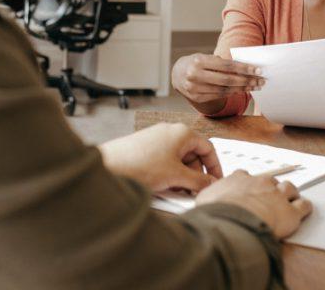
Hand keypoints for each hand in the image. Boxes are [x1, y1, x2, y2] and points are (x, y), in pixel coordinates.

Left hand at [99, 123, 222, 192]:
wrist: (108, 165)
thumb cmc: (140, 164)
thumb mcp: (176, 176)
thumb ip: (199, 182)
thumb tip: (211, 185)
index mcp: (182, 133)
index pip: (208, 148)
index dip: (215, 167)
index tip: (216, 181)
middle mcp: (170, 132)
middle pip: (193, 155)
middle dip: (196, 174)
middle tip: (195, 191)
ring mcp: (156, 140)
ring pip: (178, 159)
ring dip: (182, 177)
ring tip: (178, 191)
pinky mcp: (145, 149)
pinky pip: (165, 161)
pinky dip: (169, 174)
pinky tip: (164, 188)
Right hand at [172, 53, 264, 114]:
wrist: (177, 74)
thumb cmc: (196, 62)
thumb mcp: (206, 57)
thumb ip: (222, 62)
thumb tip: (246, 68)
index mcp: (198, 61)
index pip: (226, 65)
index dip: (243, 68)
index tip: (258, 70)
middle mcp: (195, 75)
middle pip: (227, 80)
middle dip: (246, 80)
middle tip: (261, 80)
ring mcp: (195, 88)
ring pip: (224, 90)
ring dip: (242, 88)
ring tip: (255, 86)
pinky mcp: (197, 98)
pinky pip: (219, 96)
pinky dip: (232, 93)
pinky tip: (242, 90)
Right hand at [196, 170, 312, 238]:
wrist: (234, 220)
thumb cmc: (218, 211)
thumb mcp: (204, 200)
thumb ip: (206, 197)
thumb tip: (199, 201)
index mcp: (239, 179)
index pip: (245, 176)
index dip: (248, 184)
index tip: (247, 188)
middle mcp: (260, 182)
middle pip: (270, 180)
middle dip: (271, 188)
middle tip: (270, 196)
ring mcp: (277, 195)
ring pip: (289, 188)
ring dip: (290, 194)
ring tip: (290, 198)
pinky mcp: (291, 211)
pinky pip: (303, 205)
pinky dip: (305, 207)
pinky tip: (304, 209)